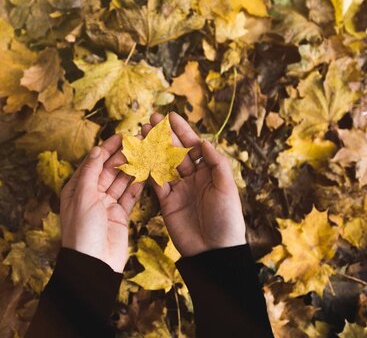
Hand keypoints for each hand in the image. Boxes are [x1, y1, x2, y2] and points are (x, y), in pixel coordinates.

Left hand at [60, 134, 143, 271]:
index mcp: (77, 189)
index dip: (106, 149)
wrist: (93, 263)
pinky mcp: (120, 216)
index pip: (93, 163)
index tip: (120, 136)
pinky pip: (129, 197)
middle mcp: (91, 195)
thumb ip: (91, 172)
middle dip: (122, 156)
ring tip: (145, 153)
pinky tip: (145, 173)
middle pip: (108, 171)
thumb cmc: (82, 230)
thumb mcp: (83, 197)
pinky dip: (137, 185)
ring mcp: (107, 205)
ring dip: (131, 168)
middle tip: (138, 143)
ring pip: (120, 182)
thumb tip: (96, 150)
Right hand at [141, 112, 245, 256]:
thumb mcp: (226, 188)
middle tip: (151, 119)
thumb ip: (216, 164)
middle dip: (164, 135)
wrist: (214, 251)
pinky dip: (147, 169)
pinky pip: (156, 183)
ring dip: (153, 148)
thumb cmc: (227, 220)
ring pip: (163, 164)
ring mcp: (179, 190)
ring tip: (141, 132)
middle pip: (176, 152)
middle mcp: (193, 178)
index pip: (193, 146)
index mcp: (209, 172)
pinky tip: (140, 155)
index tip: (171, 116)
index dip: (182, 131)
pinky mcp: (167, 203)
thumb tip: (204, 142)